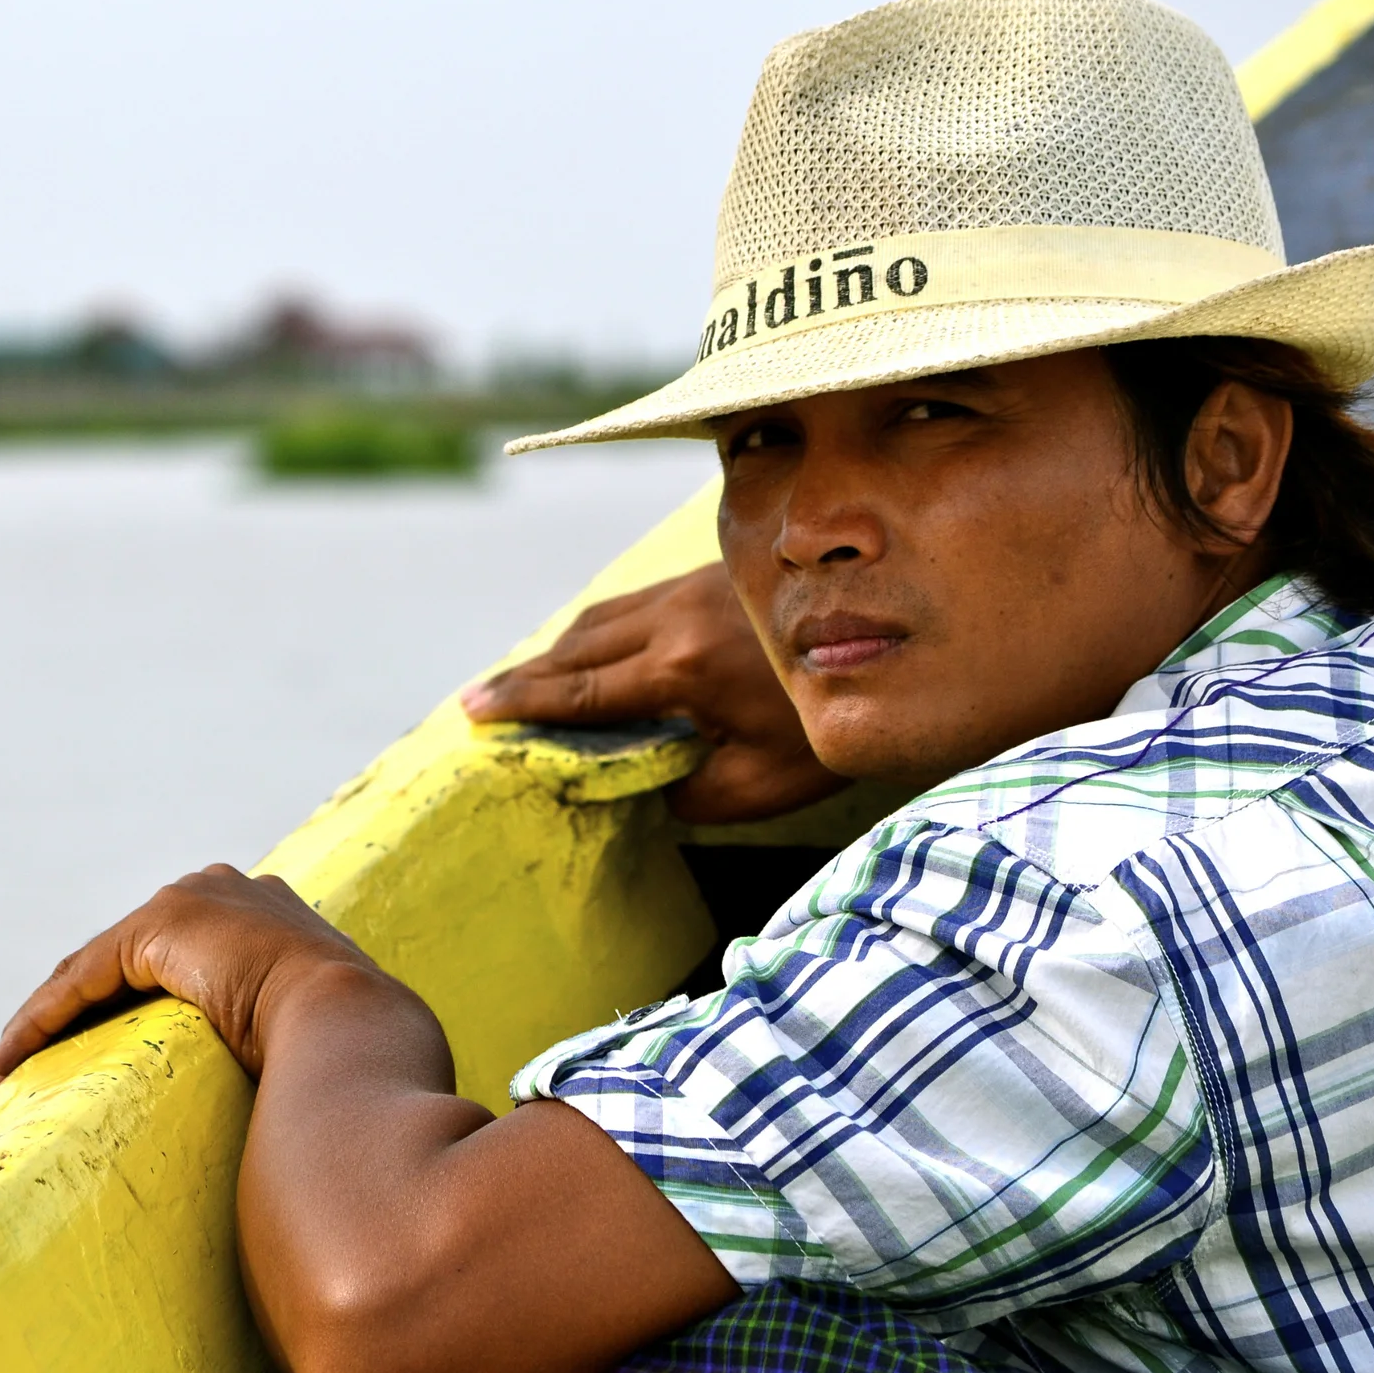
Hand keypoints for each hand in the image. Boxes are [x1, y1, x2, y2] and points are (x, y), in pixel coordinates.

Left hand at [0, 864, 384, 1082]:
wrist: (354, 1024)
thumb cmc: (357, 1055)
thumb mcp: (328, 1045)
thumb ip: (306, 1054)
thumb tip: (303, 1123)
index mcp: (277, 919)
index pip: (189, 958)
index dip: (146, 1003)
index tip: (124, 1056)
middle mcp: (231, 893)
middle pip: (133, 954)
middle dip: (89, 1006)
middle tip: (60, 1063)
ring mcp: (194, 903)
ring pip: (99, 966)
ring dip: (52, 1019)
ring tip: (21, 1069)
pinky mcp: (157, 928)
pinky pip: (81, 980)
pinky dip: (42, 1020)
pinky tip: (12, 1060)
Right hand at [460, 562, 848, 823]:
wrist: (898, 635)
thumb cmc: (832, 723)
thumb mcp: (764, 783)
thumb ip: (694, 793)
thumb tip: (650, 792)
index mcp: (680, 670)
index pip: (580, 692)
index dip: (524, 705)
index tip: (475, 714)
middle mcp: (674, 619)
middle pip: (577, 645)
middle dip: (525, 676)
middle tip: (479, 702)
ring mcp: (692, 589)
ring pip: (604, 615)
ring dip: (559, 648)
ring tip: (527, 680)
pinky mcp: (713, 578)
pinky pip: (636, 602)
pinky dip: (600, 628)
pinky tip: (597, 648)